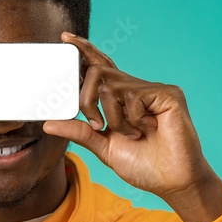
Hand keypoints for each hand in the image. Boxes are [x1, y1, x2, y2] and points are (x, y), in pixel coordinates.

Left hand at [43, 32, 221, 221]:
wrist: (173, 182)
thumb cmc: (144, 166)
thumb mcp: (104, 148)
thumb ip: (80, 132)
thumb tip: (48, 123)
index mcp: (122, 98)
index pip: (101, 66)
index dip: (84, 50)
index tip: (66, 38)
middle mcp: (137, 88)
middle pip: (97, 72)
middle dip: (86, 100)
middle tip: (97, 125)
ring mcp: (154, 90)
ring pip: (110, 87)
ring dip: (113, 119)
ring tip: (132, 135)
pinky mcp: (168, 94)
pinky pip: (132, 97)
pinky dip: (131, 120)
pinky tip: (147, 131)